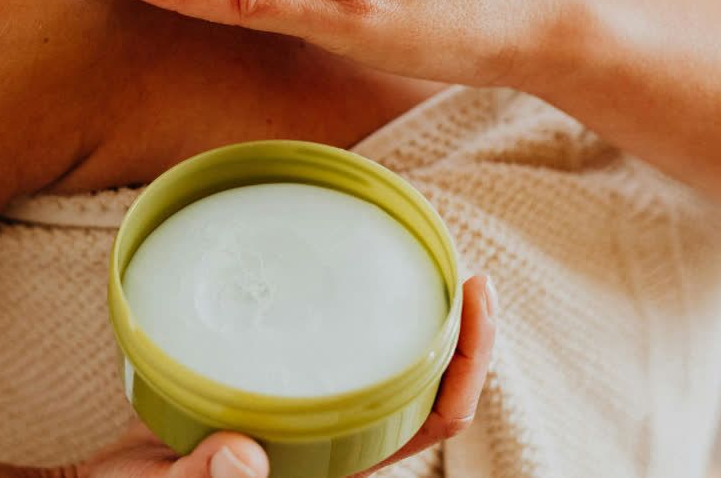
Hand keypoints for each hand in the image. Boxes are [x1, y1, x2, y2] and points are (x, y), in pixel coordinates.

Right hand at [31, 276, 496, 477]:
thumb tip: (247, 455)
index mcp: (330, 468)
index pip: (429, 421)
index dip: (465, 364)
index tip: (473, 297)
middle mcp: (334, 442)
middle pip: (427, 389)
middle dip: (458, 333)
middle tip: (465, 270)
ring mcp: (308, 418)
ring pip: (389, 368)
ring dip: (416, 320)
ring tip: (424, 262)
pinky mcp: (274, 393)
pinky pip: (334, 352)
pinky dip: (353, 314)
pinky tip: (342, 276)